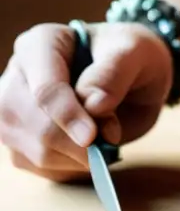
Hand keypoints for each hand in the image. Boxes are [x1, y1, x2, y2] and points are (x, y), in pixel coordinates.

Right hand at [0, 22, 172, 181]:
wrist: (133, 74)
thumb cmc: (131, 55)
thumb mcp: (136, 51)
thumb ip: (114, 73)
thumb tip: (94, 105)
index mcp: (41, 44)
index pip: (44, 88)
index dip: (68, 116)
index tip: (93, 137)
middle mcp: (17, 75)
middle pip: (34, 124)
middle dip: (75, 143)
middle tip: (111, 142)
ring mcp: (13, 109)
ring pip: (33, 151)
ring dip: (75, 158)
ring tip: (106, 143)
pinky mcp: (20, 138)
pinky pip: (39, 166)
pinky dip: (70, 167)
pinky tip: (91, 151)